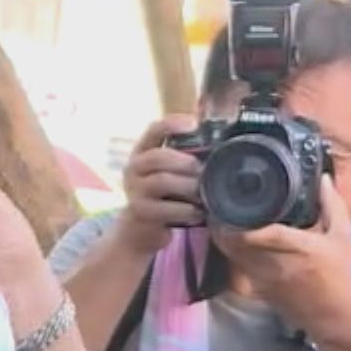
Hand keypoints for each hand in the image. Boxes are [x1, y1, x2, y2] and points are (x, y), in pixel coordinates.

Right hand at [112, 117, 204, 255]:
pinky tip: (198, 212)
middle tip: (202, 170)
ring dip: (187, 186)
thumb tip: (217, 140)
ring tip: (202, 192)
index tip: (194, 124)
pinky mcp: (140, 212)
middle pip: (157, 157)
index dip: (172, 124)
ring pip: (162, 182)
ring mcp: (134, 191)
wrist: (139, 227)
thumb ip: (184, 156)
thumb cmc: (162, 193)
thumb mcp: (167, 171)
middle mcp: (133, 168)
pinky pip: (165, 208)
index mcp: (142, 151)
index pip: (153, 129)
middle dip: (184, 162)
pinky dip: (186, 210)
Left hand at [211, 174, 350, 338]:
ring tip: (219, 217)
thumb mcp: (342, 237)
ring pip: (231, 254)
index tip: (232, 200)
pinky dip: (228, 252)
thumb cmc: (339, 274)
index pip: (263, 234)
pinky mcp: (256, 289)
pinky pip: (234, 266)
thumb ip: (332, 206)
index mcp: (299, 248)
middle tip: (219, 203)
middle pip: (238, 243)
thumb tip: (323, 178)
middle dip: (224, 223)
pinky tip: (228, 238)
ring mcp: (263, 278)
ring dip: (222, 236)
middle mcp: (276, 263)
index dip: (243, 221)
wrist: (332, 315)